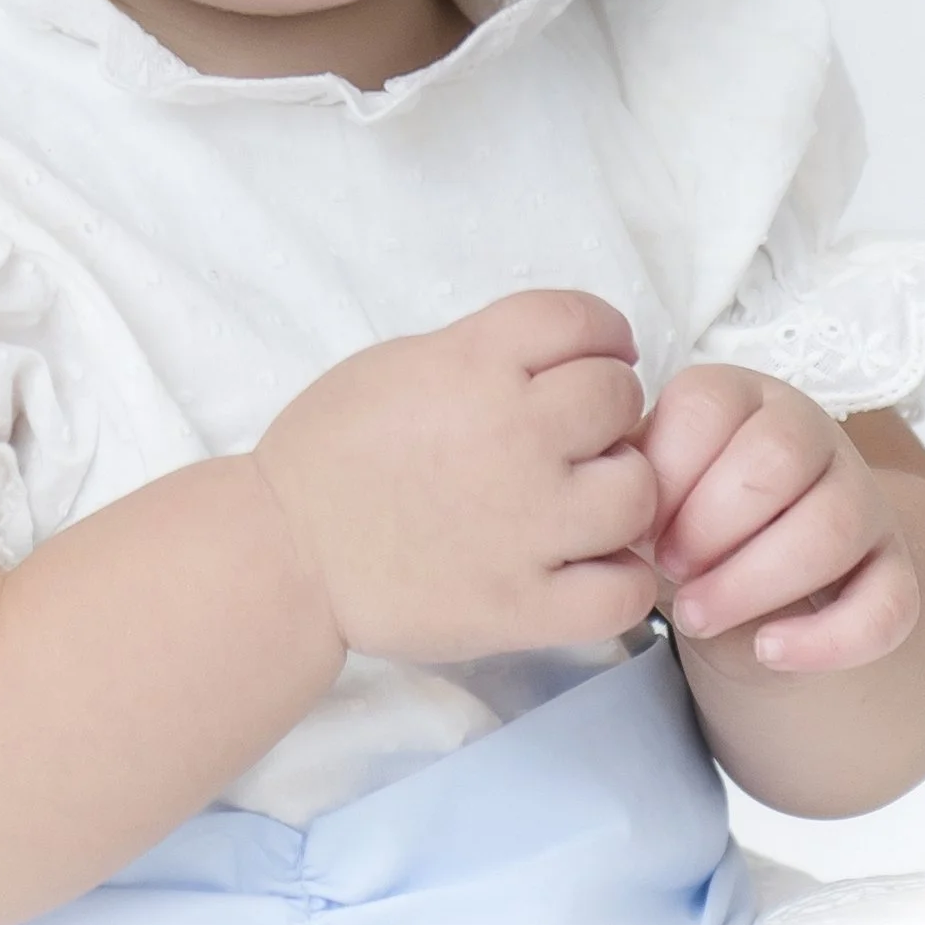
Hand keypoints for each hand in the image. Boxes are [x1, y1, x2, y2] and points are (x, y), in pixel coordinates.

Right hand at [254, 291, 660, 662]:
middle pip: (619, 396)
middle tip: (577, 437)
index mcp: (475, 363)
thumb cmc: (331, 451)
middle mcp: (513, 434)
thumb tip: (562, 362)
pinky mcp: (524, 605)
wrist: (285, 552)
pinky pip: (626, 590)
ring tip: (583, 504)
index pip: (586, 319)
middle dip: (605, 410)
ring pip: (639, 489)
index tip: (596, 356)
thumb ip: (484, 355)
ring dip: (620, 491)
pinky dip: (621, 579)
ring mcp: (526, 524)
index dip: (601, 335)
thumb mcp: (402, 364)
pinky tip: (590, 568)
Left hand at [637, 363, 918, 676]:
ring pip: (833, 527)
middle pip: (778, 458)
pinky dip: (829, 638)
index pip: (711, 404)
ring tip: (695, 617)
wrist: (759, 560)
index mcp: (743, 397)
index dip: (667, 471)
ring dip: (753, 582)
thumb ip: (630, 478)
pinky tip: (768, 651)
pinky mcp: (892, 568)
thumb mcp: (652, 481)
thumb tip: (613, 507)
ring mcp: (862, 498)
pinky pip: (889, 603)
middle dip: (709, 524)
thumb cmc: (687, 511)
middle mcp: (812, 433)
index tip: (637, 522)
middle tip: (669, 568)